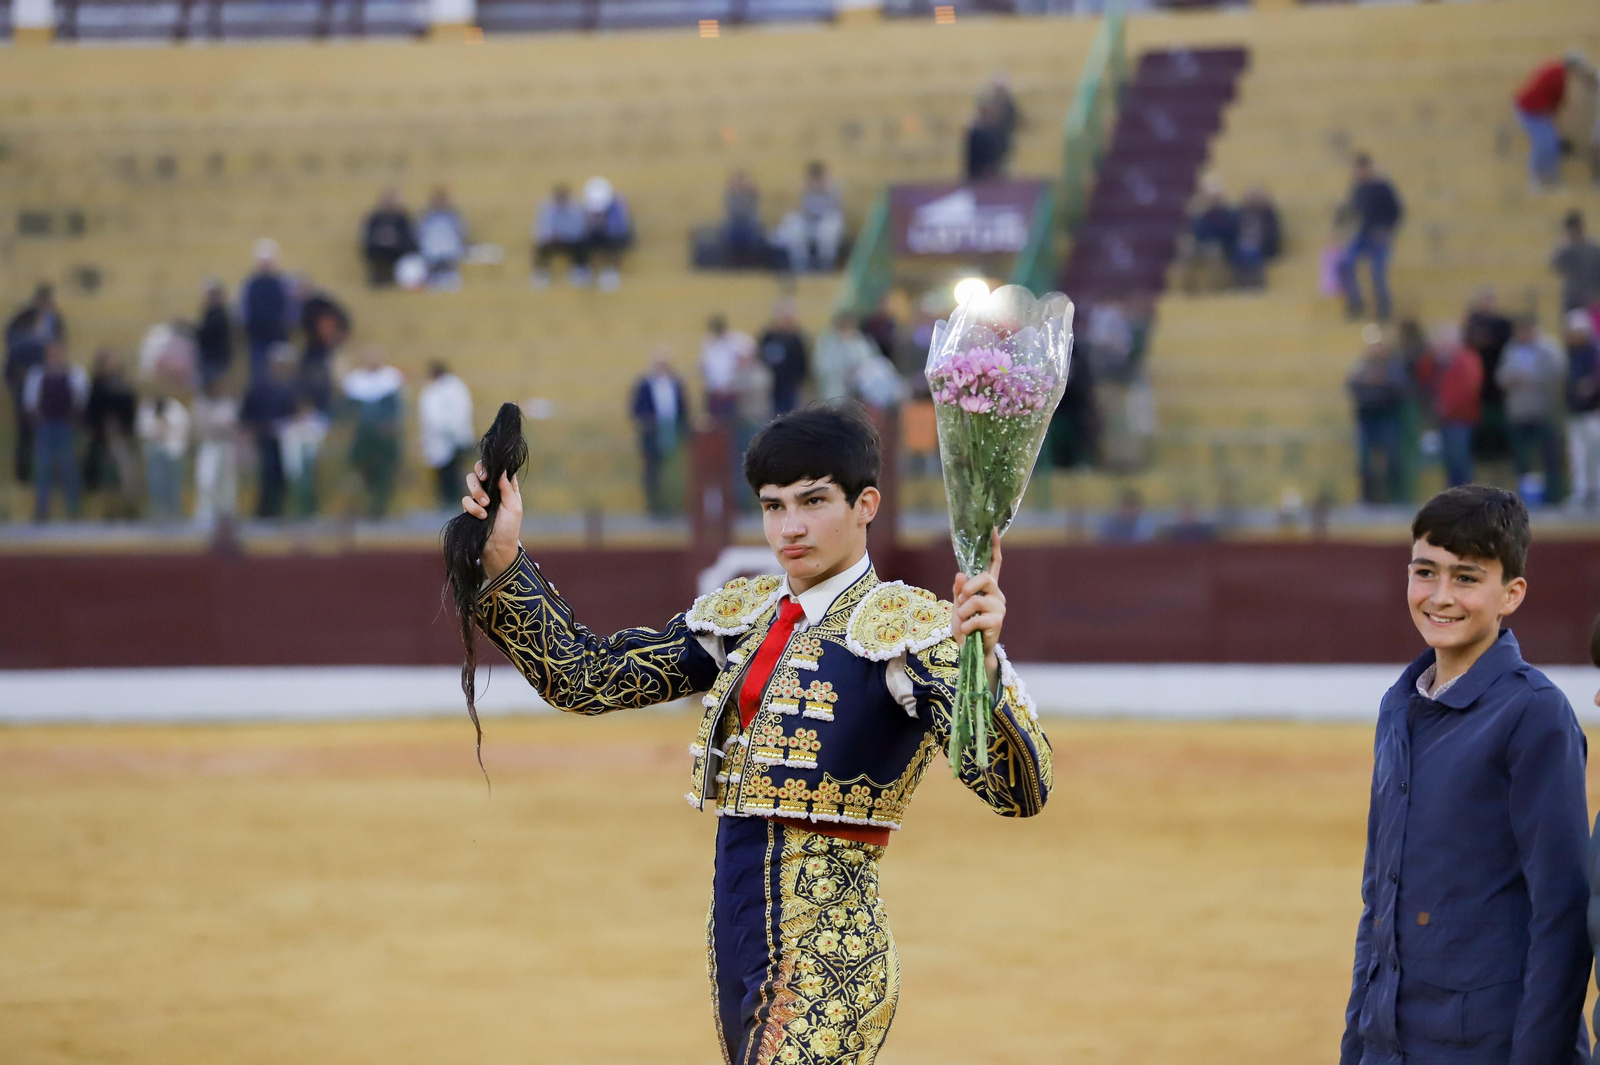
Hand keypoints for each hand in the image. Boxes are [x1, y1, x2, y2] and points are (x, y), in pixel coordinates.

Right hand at [463, 460, 522, 580]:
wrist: (497, 548)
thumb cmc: (509, 528)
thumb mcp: (514, 507)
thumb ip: (507, 488)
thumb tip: (502, 469)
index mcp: (506, 487)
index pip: (498, 468)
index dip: (493, 465)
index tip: (492, 469)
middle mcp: (492, 490)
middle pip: (481, 470)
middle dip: (481, 471)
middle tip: (485, 479)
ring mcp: (480, 498)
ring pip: (471, 481)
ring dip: (477, 491)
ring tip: (485, 504)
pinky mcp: (470, 509)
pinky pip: (465, 500)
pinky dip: (472, 507)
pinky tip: (481, 516)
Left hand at [952, 529, 1005, 691]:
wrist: (970, 650)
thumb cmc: (965, 626)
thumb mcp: (957, 605)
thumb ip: (959, 589)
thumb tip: (960, 574)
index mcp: (988, 587)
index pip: (994, 563)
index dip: (994, 546)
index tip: (993, 528)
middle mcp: (997, 594)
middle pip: (984, 578)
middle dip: (968, 588)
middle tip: (961, 600)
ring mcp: (999, 608)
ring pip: (977, 600)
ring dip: (963, 611)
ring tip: (963, 620)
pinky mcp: (997, 622)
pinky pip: (976, 618)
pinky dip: (966, 625)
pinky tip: (968, 631)